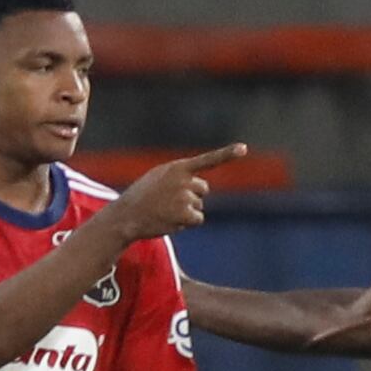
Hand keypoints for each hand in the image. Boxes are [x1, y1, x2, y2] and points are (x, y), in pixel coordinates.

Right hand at [105, 144, 247, 243]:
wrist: (126, 215)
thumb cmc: (142, 196)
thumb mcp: (158, 177)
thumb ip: (179, 176)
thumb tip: (202, 187)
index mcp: (177, 167)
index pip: (207, 160)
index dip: (227, 154)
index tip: (244, 148)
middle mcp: (183, 180)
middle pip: (203, 189)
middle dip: (191, 196)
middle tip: (168, 200)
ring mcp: (184, 197)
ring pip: (199, 206)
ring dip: (186, 210)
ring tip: (165, 210)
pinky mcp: (185, 214)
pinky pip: (198, 219)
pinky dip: (187, 222)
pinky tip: (170, 219)